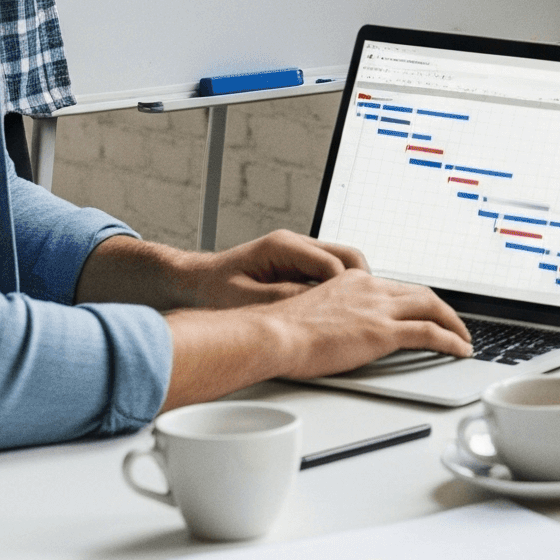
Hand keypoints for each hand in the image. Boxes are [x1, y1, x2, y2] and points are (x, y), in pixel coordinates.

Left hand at [173, 231, 373, 308]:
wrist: (191, 282)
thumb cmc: (211, 289)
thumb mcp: (244, 299)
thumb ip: (280, 301)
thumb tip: (315, 307)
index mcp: (283, 246)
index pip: (331, 263)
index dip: (346, 289)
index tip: (355, 311)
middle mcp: (294, 245)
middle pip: (346, 256)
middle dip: (361, 283)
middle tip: (368, 310)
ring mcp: (297, 253)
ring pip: (341, 263)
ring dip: (351, 286)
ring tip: (357, 314)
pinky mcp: (295, 266)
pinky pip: (327, 274)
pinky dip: (337, 291)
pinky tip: (336, 313)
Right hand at [264, 270, 472, 379]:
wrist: (275, 335)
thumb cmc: (283, 332)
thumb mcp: (313, 313)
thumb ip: (333, 316)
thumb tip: (337, 333)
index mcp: (354, 282)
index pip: (395, 288)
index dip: (415, 300)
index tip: (423, 311)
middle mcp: (371, 288)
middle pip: (420, 293)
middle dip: (442, 309)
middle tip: (454, 324)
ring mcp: (379, 308)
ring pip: (432, 307)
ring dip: (453, 323)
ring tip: (463, 339)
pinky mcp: (383, 331)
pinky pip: (430, 332)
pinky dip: (450, 340)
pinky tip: (459, 350)